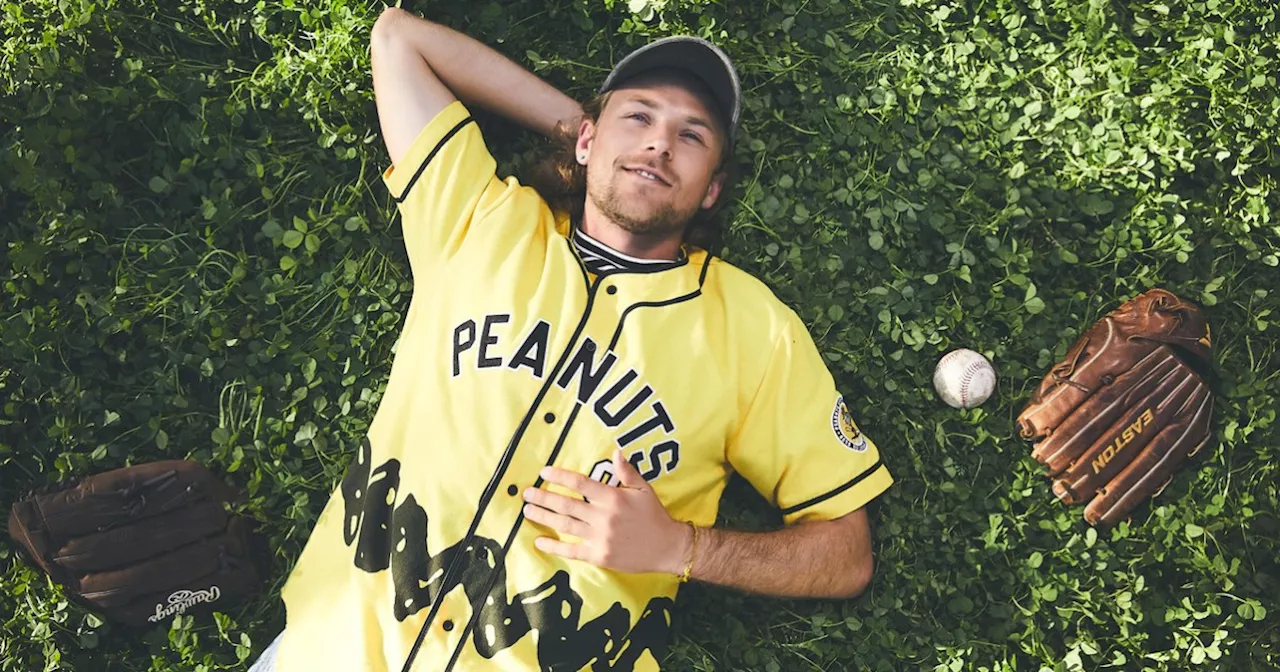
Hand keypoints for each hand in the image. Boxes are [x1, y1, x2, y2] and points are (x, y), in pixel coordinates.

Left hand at [522, 449, 691, 575]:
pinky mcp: (598, 556)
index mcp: (613, 498)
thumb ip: (627, 471)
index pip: (580, 484)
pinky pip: (571, 551)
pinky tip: (539, 540)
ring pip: (564, 526)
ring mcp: (600, 538)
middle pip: (566, 505)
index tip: (544, 472)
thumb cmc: (654, 516)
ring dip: (544, 517)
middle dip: (543, 497)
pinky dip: (554, 546)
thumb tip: (615, 450)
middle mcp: (603, 517)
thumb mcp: (643, 489)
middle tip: (526, 492)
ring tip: (528, 510)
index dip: (560, 476)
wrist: (666, 547)